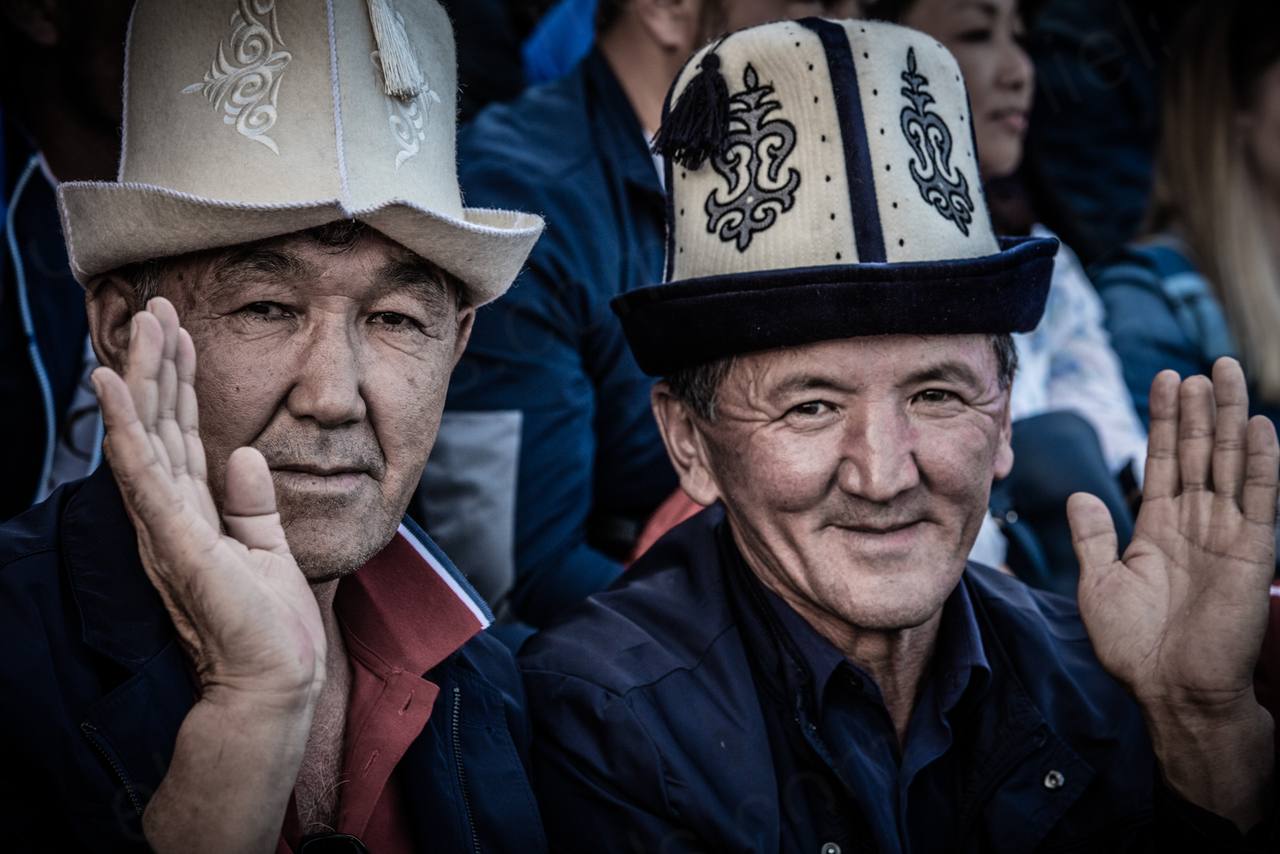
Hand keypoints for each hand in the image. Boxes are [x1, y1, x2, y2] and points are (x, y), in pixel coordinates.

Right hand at [93, 298, 324, 705]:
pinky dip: (128, 426)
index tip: (182, 331)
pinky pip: (143, 472)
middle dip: (157, 365)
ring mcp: (167, 526)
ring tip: (140, 325)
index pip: (180, 434)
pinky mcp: (175, 541)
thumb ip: (253, 503)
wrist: (274, 681)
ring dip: (141, 378)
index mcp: (194, 514)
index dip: (179, 382)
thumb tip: (248, 454)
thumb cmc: (268, 626)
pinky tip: (114, 384)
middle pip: (158, 425)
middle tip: (157, 307)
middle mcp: (170, 514)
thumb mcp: (267, 548)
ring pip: (145, 436)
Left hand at [1069, 358, 1276, 826]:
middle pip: (1198, 452)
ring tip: (1226, 375)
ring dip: (1230, 420)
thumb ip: (1093, 537)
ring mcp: (1227, 534)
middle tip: (1200, 365)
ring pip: (1229, 463)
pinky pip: (1260, 499)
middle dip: (1199, 409)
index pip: (1163, 460)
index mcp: (1159, 526)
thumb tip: (1079, 495)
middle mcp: (1196, 523)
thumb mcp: (1099, 583)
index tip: (1164, 379)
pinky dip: (1261, 463)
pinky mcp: (1254, 552)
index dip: (1165, 420)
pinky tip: (1260, 427)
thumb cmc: (1133, 645)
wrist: (1170, 691)